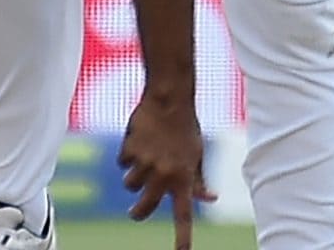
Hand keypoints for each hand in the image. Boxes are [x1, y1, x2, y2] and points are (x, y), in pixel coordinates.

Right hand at [118, 92, 214, 249]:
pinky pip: (122, 162)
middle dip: (138, 213)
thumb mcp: (197, 154)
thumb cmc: (186, 127)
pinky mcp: (130, 150)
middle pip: (143, 209)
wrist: (170, 98)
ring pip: (129, 185)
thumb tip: (210, 198)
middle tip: (136, 213)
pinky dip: (128, 154)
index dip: (182, 237)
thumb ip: (199, 180)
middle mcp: (164, 174)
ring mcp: (146, 162)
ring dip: (133, 175)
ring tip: (144, 156)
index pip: (183, 215)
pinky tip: (139, 139)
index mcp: (184, 177)